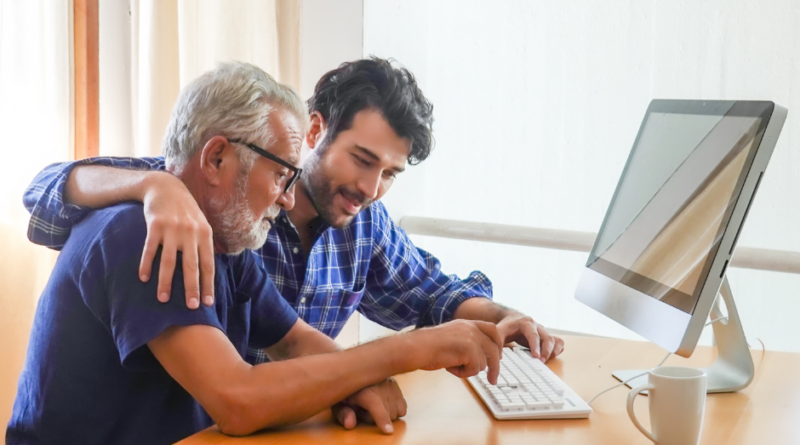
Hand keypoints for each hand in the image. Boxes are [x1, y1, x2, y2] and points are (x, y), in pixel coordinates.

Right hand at [140, 172, 214, 308]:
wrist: (165, 187)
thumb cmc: (185, 211)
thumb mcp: (201, 224)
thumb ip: (204, 245)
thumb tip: (208, 272)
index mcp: (205, 234)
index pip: (208, 264)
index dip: (208, 284)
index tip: (208, 302)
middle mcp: (190, 232)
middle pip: (191, 265)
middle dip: (191, 288)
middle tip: (191, 307)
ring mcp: (172, 229)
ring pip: (169, 261)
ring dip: (165, 282)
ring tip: (163, 299)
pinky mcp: (155, 225)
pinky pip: (149, 249)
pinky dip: (146, 264)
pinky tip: (144, 278)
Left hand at [332, 378, 406, 434]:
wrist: (353, 372)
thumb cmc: (344, 392)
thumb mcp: (338, 404)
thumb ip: (343, 415)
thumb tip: (350, 424)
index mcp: (364, 389)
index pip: (376, 405)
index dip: (382, 419)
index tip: (388, 431)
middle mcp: (380, 384)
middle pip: (388, 413)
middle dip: (377, 419)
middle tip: (363, 412)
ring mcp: (390, 384)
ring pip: (397, 411)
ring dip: (387, 415)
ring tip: (373, 407)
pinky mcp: (396, 385)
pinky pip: (403, 407)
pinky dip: (396, 410)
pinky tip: (383, 406)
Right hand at [415, 320, 502, 384]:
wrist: (416, 348)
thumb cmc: (427, 346)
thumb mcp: (452, 337)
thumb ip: (467, 341)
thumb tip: (483, 357)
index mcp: (467, 323)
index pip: (492, 329)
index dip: (498, 344)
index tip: (499, 356)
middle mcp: (472, 328)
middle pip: (494, 349)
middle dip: (495, 367)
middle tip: (493, 380)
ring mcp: (472, 338)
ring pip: (483, 363)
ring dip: (469, 369)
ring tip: (452, 365)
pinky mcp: (469, 350)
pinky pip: (474, 369)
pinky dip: (462, 373)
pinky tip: (449, 367)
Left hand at [497, 313, 563, 361]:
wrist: (513, 319)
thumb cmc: (507, 326)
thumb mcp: (499, 331)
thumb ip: (497, 342)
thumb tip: (498, 357)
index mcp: (526, 323)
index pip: (533, 334)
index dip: (535, 345)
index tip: (536, 356)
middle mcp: (537, 326)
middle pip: (547, 337)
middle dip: (546, 350)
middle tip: (541, 362)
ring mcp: (543, 331)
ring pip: (554, 340)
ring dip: (552, 351)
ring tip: (546, 361)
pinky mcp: (546, 337)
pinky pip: (558, 342)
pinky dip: (558, 349)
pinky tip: (552, 356)